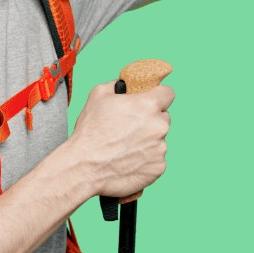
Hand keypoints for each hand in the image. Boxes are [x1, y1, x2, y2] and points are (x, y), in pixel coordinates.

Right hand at [69, 80, 174, 200]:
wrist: (85, 167)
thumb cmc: (90, 131)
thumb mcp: (98, 95)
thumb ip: (118, 85)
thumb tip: (127, 85)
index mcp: (147, 105)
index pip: (168, 93)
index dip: (157, 95)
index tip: (150, 100)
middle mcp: (159, 126)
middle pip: (163, 117)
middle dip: (150, 119)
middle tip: (130, 127)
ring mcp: (160, 149)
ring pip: (159, 139)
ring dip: (147, 140)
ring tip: (124, 146)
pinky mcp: (158, 167)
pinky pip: (156, 159)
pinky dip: (146, 159)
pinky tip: (128, 159)